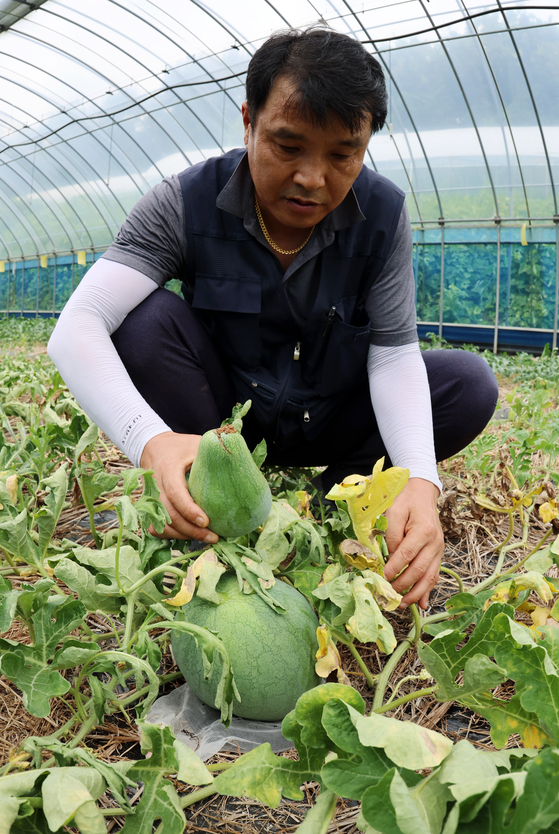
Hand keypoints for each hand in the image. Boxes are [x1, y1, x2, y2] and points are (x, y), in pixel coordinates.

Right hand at [140, 431, 218, 542]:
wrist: (155, 448)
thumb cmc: (182, 446)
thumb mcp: (197, 444)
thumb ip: (217, 453)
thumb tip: (246, 467)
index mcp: (168, 469)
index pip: (175, 493)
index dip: (189, 510)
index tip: (206, 521)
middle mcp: (157, 486)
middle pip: (169, 515)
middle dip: (191, 530)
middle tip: (214, 537)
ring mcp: (152, 499)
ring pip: (163, 525)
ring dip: (184, 535)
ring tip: (207, 538)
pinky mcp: (152, 507)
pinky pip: (158, 528)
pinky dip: (173, 535)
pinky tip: (191, 536)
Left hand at [383, 478, 443, 609]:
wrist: (423, 493)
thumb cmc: (406, 500)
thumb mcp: (394, 511)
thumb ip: (391, 534)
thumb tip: (389, 557)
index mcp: (423, 530)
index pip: (407, 554)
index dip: (394, 568)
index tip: (383, 577)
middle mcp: (434, 542)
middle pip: (419, 569)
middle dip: (404, 585)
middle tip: (389, 594)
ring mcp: (439, 550)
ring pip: (430, 577)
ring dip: (416, 593)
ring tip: (403, 604)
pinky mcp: (438, 554)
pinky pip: (434, 575)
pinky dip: (427, 591)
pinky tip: (421, 605)